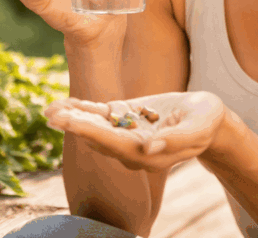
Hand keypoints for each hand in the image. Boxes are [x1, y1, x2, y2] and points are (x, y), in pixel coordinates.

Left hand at [44, 91, 226, 172]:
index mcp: (147, 153)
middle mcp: (131, 148)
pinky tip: (65, 103)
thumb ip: (175, 140)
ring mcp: (126, 133)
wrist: (207, 119)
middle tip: (50, 114)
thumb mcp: (199, 127)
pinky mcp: (126, 119)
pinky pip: (101, 116)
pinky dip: (83, 109)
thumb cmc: (207, 122)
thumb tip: (149, 150)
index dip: (90, 132)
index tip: (70, 123)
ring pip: (94, 127)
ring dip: (72, 117)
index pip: (113, 143)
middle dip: (73, 125)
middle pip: (97, 137)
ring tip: (49, 108)